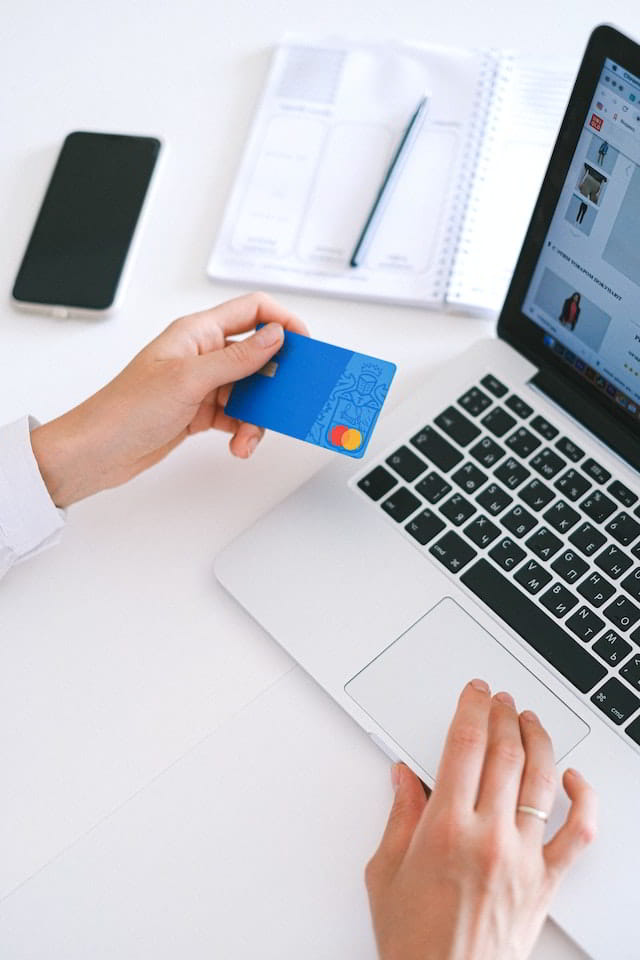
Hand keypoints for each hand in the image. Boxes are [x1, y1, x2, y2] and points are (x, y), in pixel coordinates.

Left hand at [31, 293, 307, 506]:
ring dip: (256, 415)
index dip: (282, 321)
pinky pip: (236, 415)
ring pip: (250, 391)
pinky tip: (237, 444)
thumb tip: (275, 336)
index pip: (251, 311)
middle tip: (286, 399)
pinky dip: (243, 430)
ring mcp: (201, 383)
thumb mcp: (189, 380)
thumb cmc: (126, 409)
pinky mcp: (199, 410)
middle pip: (257, 355)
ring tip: (247, 436)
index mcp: (197, 332)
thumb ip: (237, 358)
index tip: (304, 344)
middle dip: (273, 381)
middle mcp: (201, 354)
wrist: (99, 452)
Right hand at [365, 680, 596, 959]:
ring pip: (540, 779)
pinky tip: (572, 778)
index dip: (471, 708)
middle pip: (504, 752)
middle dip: (502, 714)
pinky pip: (578, 832)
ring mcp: (523, 857)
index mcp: (445, 829)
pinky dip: (582, 798)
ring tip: (529, 719)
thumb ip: (398, 816)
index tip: (474, 692)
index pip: (465, 745)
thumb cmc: (415, 940)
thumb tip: (404, 777)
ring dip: (537, 739)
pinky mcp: (546, 881)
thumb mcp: (385, 872)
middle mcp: (488, 836)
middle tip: (499, 698)